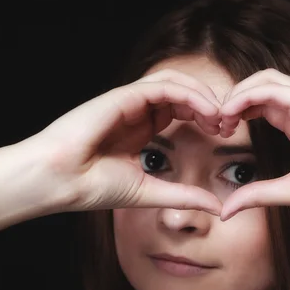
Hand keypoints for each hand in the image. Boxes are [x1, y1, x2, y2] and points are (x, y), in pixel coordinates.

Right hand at [23, 69, 223, 214]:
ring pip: (174, 83)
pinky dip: (188, 94)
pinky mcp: (122, 96)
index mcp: (139, 130)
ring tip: (220, 116)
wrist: (59, 182)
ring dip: (202, 95)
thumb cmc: (93, 187)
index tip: (225, 134)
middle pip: (181, 93)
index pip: (179, 111)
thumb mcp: (150, 192)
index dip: (205, 117)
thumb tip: (217, 207)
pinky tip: (206, 109)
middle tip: (229, 123)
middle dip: (209, 104)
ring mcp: (128, 102)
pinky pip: (162, 86)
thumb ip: (183, 195)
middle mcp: (135, 112)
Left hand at [218, 69, 289, 220]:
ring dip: (237, 93)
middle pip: (259, 86)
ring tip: (221, 116)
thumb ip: (256, 195)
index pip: (259, 103)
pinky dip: (248, 95)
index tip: (220, 131)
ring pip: (265, 79)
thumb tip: (225, 211)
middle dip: (232, 99)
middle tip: (216, 122)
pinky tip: (231, 112)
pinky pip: (274, 88)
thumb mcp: (287, 191)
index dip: (235, 111)